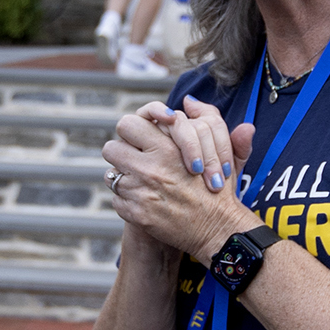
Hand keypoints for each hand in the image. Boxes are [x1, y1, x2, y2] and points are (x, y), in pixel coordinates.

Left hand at [103, 99, 258, 261]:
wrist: (218, 228)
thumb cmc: (218, 187)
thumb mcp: (219, 148)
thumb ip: (208, 118)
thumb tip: (190, 100)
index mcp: (166, 148)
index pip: (127, 124)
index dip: (132, 130)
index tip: (140, 138)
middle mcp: (149, 169)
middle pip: (110, 148)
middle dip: (121, 152)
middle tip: (133, 158)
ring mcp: (140, 193)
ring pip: (110, 175)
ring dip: (123, 177)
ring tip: (139, 181)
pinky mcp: (136, 214)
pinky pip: (117, 199)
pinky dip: (128, 200)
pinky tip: (145, 201)